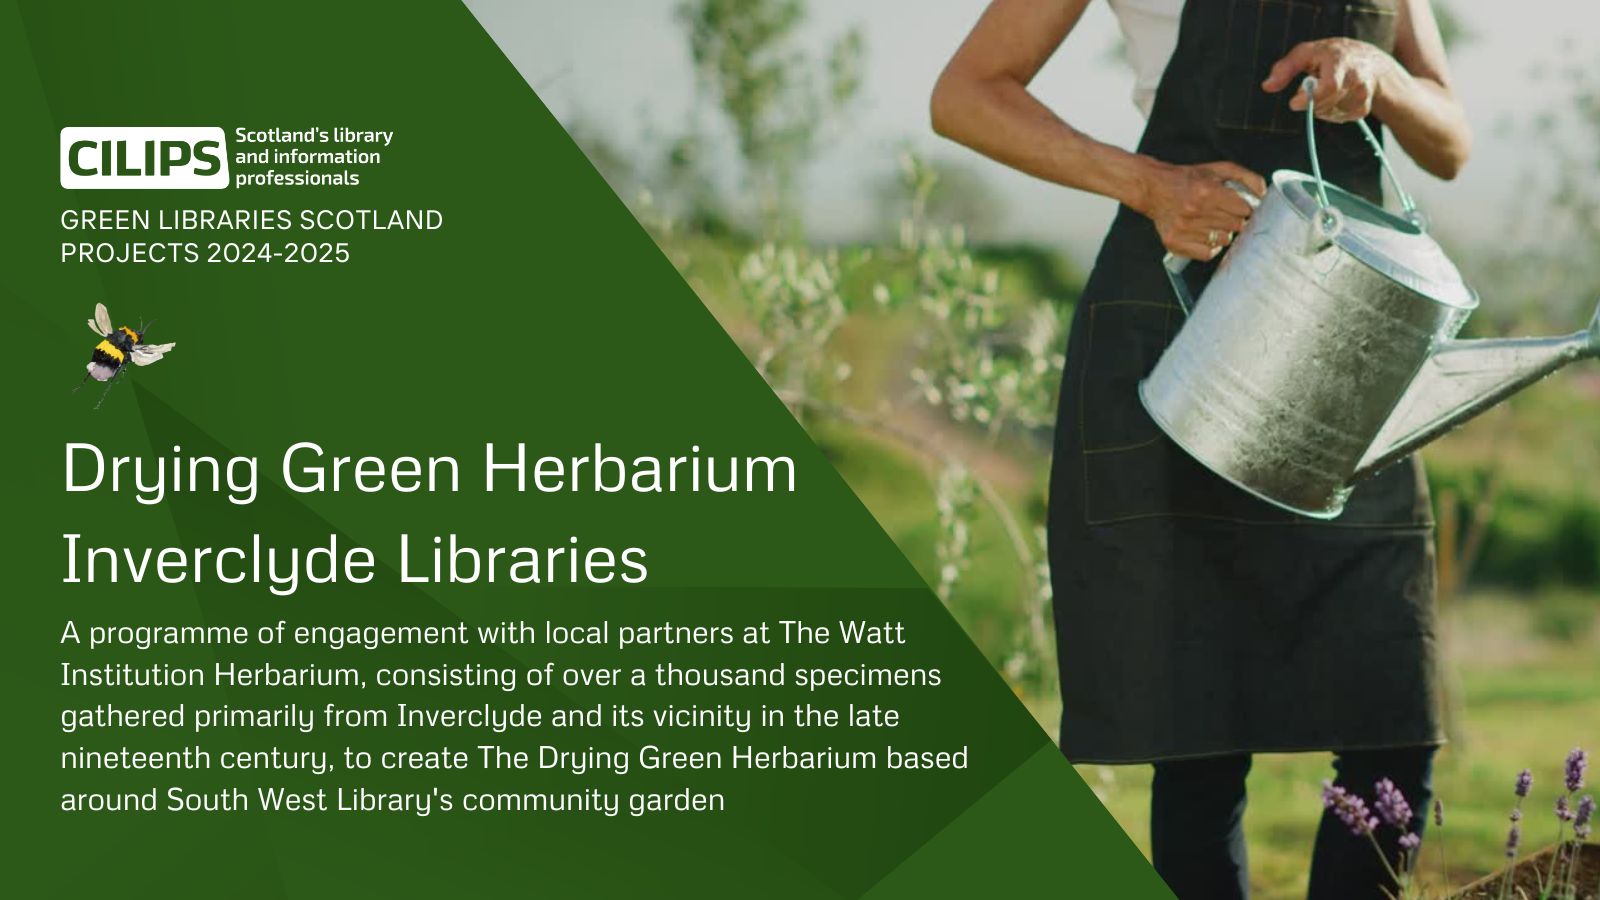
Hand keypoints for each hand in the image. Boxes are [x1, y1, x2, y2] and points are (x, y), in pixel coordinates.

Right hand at [1134, 161, 1265, 260]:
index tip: (1239, 207)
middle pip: (1235, 226)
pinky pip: (1206, 254)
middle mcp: (1194, 211)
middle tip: (1225, 214)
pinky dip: (1210, 247)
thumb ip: (1245, 176)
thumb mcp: (1217, 169)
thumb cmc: (1186, 179)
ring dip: (1222, 233)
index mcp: (1206, 191)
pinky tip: (1205, 236)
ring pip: (1223, 241)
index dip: (1245, 208)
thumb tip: (1264, 193)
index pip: (1243, 210)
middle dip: (1235, 220)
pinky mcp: (1174, 242)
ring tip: (1212, 223)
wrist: (1152, 188)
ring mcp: (1183, 229)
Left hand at [1262, 38, 1397, 122]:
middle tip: (1307, 89)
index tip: (1294, 102)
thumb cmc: (1331, 55)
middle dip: (1311, 102)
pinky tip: (1335, 97)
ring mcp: (1362, 95)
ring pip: (1330, 114)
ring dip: (1319, 106)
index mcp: (1341, 61)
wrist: (1371, 62)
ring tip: (1324, 88)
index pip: (1329, 87)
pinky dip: (1330, 112)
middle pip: (1326, 105)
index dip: (1310, 99)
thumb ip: (1286, 67)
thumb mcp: (1307, 52)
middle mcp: (1356, 78)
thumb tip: (1267, 86)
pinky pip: (1338, 119)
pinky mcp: (1363, 109)